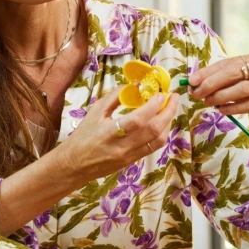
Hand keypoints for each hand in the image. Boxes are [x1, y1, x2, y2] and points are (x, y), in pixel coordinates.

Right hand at [58, 88, 178, 184]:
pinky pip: (154, 147)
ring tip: (170, 108)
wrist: (74, 165)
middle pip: (154, 130)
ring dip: (168, 122)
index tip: (161, 93)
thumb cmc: (83, 136)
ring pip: (158, 140)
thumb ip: (115, 96)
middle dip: (168, 112)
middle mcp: (122, 146)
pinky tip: (163, 122)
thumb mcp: (94, 112)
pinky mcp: (133, 161)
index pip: (137, 120)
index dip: (153, 106)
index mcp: (109, 132)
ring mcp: (129, 156)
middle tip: (173, 97)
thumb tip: (135, 84)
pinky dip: (162, 133)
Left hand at [188, 52, 248, 116]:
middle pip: (233, 72)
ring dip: (220, 96)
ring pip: (241, 89)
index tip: (192, 79)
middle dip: (211, 82)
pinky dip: (234, 108)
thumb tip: (201, 81)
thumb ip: (232, 76)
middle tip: (196, 92)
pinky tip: (222, 110)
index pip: (230, 62)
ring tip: (207, 101)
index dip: (209, 71)